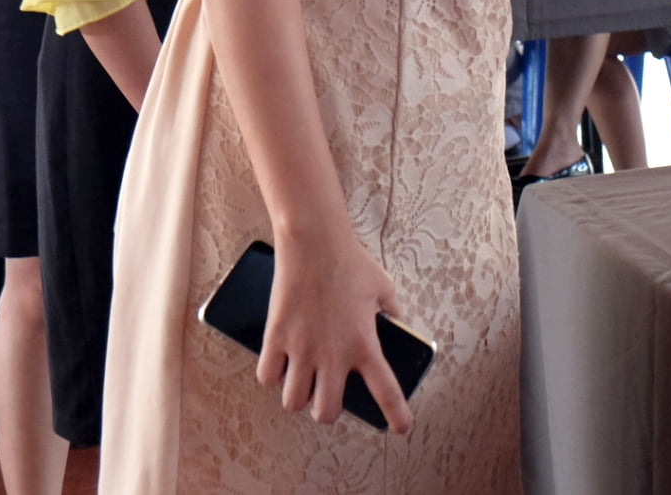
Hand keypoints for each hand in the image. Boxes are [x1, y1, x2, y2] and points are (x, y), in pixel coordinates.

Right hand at [258, 227, 413, 433]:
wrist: (314, 241)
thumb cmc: (351, 263)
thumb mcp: (384, 288)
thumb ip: (394, 314)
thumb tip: (399, 327)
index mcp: (364, 343)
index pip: (385, 390)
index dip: (396, 415)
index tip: (402, 429)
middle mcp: (332, 353)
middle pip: (326, 413)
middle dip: (328, 411)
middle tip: (329, 396)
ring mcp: (301, 348)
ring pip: (293, 402)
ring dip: (299, 396)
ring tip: (304, 381)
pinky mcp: (275, 337)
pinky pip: (267, 377)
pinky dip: (273, 376)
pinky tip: (281, 365)